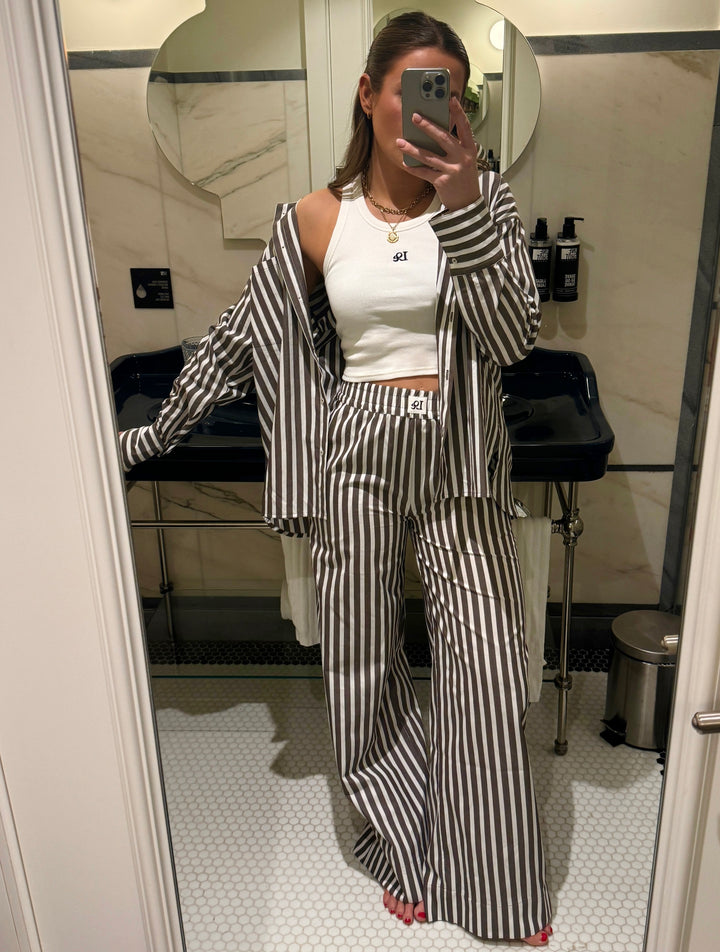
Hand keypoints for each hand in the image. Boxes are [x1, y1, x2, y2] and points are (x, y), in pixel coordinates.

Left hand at [396, 96, 480, 211]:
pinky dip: (413, 168)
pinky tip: (404, 163)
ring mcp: (452, 170)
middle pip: (443, 138)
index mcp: (469, 149)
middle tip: (414, 116)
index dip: (458, 112)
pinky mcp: (442, 182)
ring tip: (400, 142)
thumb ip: (454, 146)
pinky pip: (424, 173)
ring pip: (429, 156)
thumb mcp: (465, 159)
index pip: (465, 127)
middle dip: (428, 126)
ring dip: (413, 148)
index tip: (450, 99)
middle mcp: (462, 158)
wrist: (468, 203)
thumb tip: (434, 131)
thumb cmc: (464, 178)